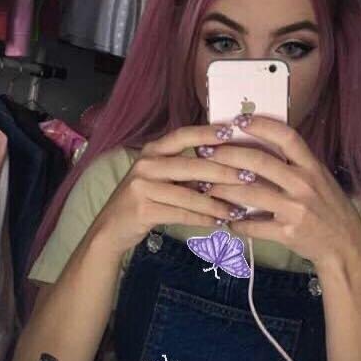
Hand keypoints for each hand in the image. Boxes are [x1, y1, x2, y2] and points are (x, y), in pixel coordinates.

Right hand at [90, 124, 249, 257]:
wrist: (111, 229)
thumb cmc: (143, 199)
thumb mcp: (158, 177)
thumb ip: (183, 169)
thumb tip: (225, 164)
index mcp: (151, 151)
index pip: (182, 135)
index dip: (207, 133)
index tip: (231, 131)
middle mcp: (145, 165)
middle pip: (192, 165)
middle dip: (224, 171)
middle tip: (250, 176)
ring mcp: (142, 187)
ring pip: (190, 194)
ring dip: (217, 203)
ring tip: (238, 209)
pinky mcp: (143, 209)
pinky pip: (182, 214)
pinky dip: (203, 219)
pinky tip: (220, 222)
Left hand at [202, 114, 360, 271]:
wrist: (346, 246)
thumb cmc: (329, 208)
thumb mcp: (320, 178)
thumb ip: (295, 163)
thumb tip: (261, 142)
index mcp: (312, 167)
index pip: (286, 137)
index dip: (261, 125)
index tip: (238, 120)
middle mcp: (304, 184)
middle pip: (259, 162)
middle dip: (227, 155)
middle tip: (206, 151)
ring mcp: (296, 209)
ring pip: (249, 193)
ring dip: (223, 189)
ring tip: (206, 185)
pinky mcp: (288, 233)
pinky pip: (253, 226)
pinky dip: (236, 223)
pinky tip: (225, 220)